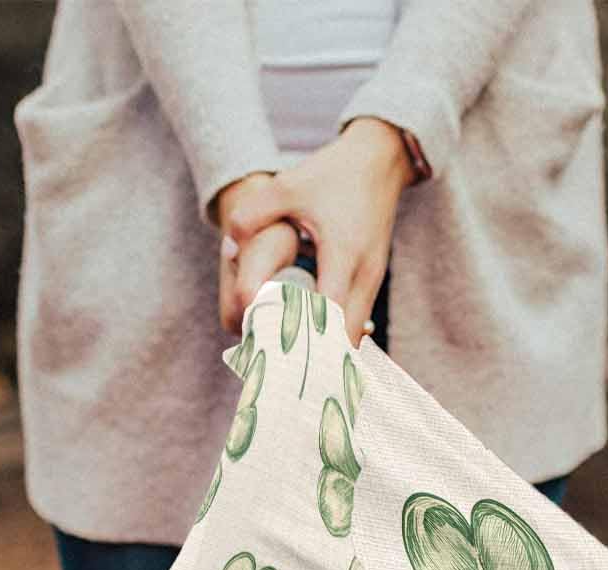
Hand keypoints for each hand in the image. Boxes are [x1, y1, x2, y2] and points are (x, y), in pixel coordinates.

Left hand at [221, 118, 415, 346]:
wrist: (380, 159)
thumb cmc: (333, 174)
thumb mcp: (288, 186)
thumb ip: (252, 214)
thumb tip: (227, 247)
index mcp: (343, 255)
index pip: (327, 316)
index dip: (305, 341)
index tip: (279, 359)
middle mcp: (364, 275)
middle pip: (345, 339)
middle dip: (316, 359)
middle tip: (282, 373)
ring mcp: (373, 281)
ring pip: (353, 336)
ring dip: (327, 351)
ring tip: (293, 365)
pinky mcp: (373, 282)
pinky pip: (356, 323)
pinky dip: (335, 337)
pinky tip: (310, 344)